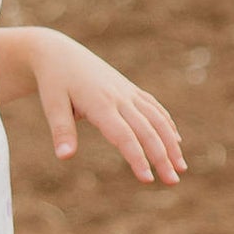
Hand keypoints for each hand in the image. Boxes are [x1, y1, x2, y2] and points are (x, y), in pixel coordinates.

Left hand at [28, 31, 184, 185]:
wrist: (59, 52)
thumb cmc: (54, 81)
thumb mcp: (51, 104)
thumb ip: (61, 131)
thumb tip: (65, 158)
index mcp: (101, 103)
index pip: (124, 136)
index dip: (137, 158)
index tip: (147, 180)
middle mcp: (120, 97)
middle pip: (147, 131)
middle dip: (162, 157)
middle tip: (173, 181)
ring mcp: (128, 92)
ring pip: (157, 119)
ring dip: (171, 143)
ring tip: (181, 167)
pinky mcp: (130, 89)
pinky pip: (154, 108)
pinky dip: (167, 125)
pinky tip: (176, 141)